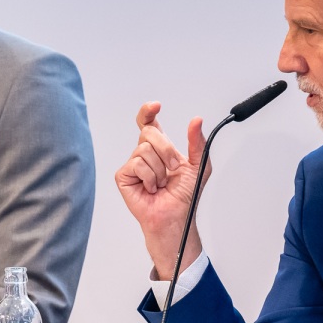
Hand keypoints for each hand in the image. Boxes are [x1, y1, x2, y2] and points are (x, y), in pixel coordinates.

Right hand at [114, 102, 207, 279]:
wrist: (175, 216)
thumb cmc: (184, 195)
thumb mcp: (199, 165)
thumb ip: (197, 142)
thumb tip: (196, 120)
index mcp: (159, 147)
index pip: (149, 122)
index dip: (148, 111)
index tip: (156, 106)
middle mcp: (143, 153)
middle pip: (148, 132)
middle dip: (166, 150)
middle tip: (173, 168)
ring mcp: (132, 165)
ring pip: (144, 149)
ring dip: (159, 168)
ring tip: (162, 183)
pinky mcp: (124, 176)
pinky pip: (136, 164)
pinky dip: (149, 177)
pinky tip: (151, 188)